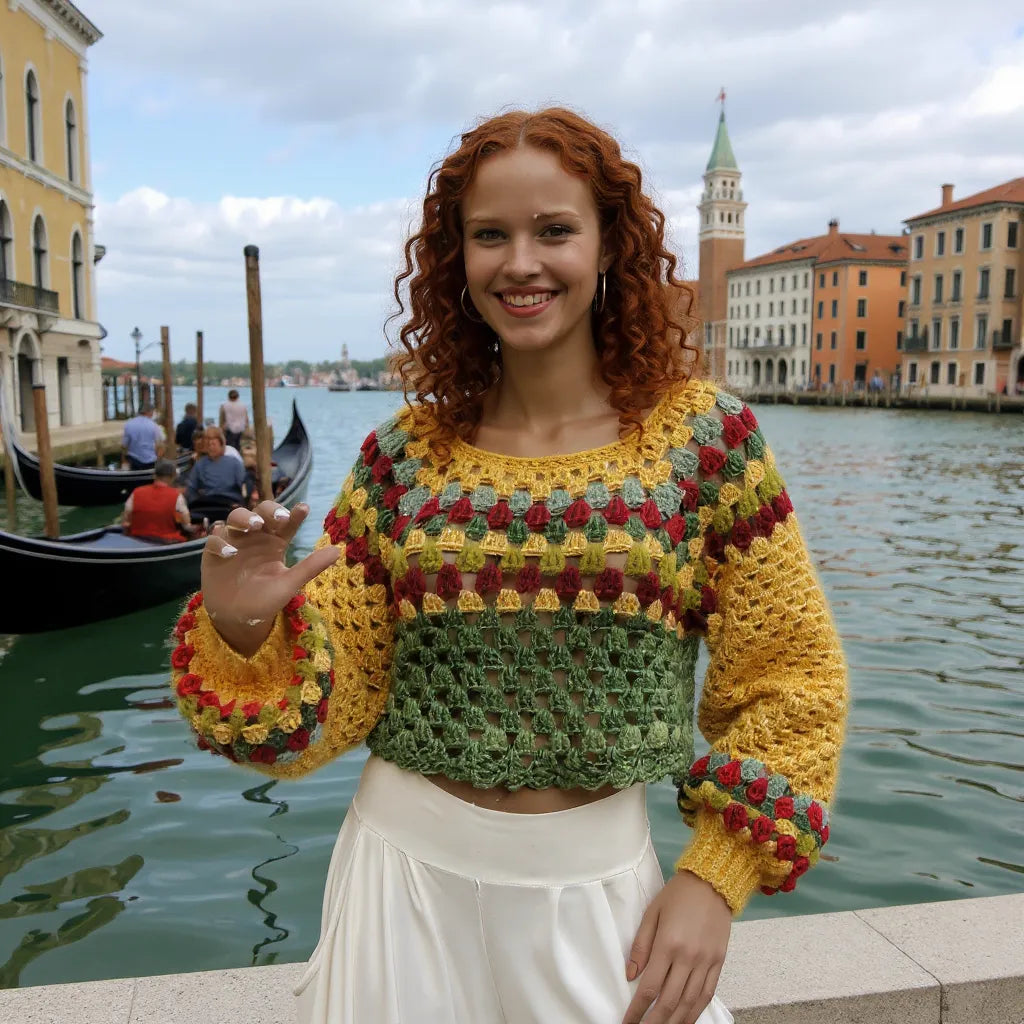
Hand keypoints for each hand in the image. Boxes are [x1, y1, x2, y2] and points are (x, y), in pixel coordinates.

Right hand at [201, 500, 339, 655]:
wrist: (239, 619)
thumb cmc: (266, 600)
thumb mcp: (290, 583)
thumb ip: (310, 567)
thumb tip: (337, 551)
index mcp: (276, 541)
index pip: (286, 523)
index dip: (294, 515)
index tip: (304, 509)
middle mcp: (255, 537)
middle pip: (260, 512)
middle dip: (268, 510)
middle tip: (276, 518)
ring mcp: (234, 542)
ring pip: (235, 518)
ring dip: (244, 518)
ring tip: (254, 526)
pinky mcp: (213, 554)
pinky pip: (213, 540)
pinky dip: (219, 542)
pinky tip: (230, 552)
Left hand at [622, 871, 730, 1023]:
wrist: (713, 881)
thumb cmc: (678, 894)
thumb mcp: (652, 912)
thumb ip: (640, 945)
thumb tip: (630, 975)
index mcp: (668, 943)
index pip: (649, 987)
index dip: (637, 1010)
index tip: (627, 1023)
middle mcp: (688, 957)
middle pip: (669, 1001)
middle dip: (654, 1022)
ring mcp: (706, 962)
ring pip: (689, 1003)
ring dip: (675, 1022)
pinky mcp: (719, 962)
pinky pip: (707, 994)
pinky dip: (696, 1012)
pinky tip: (685, 1020)